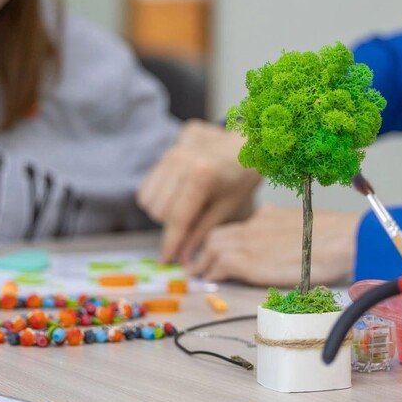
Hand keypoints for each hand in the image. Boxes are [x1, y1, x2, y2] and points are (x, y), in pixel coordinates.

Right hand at [138, 120, 261, 261]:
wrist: (253, 143)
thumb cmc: (244, 179)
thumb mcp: (227, 209)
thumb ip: (201, 233)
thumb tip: (182, 259)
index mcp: (201, 175)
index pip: (177, 218)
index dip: (171, 243)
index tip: (165, 260)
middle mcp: (182, 159)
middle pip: (158, 210)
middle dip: (172, 224)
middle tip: (190, 221)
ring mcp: (175, 147)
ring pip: (148, 196)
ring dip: (162, 208)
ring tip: (184, 205)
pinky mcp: (174, 141)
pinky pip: (150, 179)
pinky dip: (160, 191)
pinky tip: (179, 189)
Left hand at [189, 206, 360, 286]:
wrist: (344, 240)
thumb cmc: (336, 239)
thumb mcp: (304, 230)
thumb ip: (285, 235)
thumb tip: (280, 251)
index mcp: (268, 216)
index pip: (236, 227)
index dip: (223, 240)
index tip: (217, 253)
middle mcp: (255, 225)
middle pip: (218, 233)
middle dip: (206, 250)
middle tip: (201, 265)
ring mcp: (252, 241)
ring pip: (213, 246)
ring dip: (205, 262)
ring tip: (202, 275)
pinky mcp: (251, 261)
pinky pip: (220, 264)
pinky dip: (213, 272)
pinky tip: (213, 280)